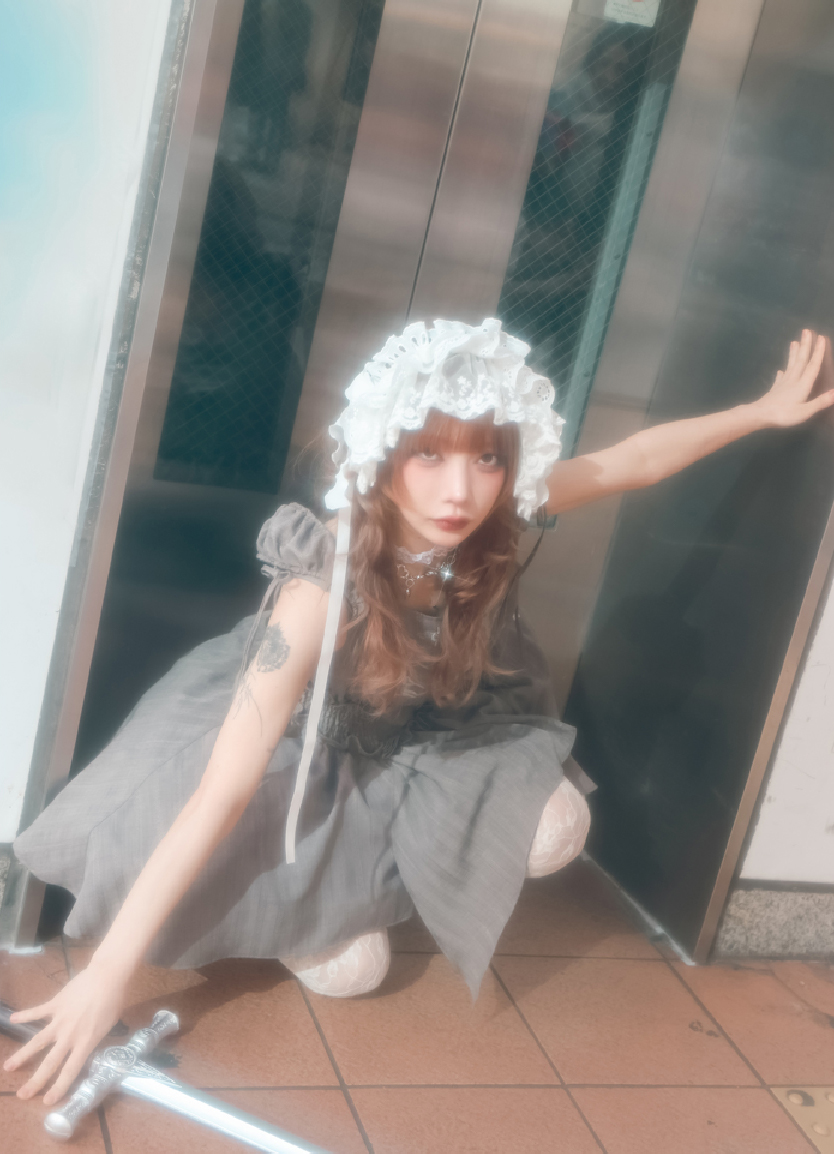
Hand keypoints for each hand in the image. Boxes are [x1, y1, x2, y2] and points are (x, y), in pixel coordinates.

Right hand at [3, 964, 127, 1105]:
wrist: (108, 975)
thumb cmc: (114, 1000)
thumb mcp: (107, 1026)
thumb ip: (93, 1038)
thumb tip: (84, 1046)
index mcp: (86, 1042)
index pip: (70, 1071)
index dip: (58, 1087)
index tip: (47, 1101)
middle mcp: (70, 1035)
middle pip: (50, 1063)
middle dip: (36, 1081)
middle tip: (22, 1094)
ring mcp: (60, 1020)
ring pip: (38, 1041)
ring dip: (22, 1055)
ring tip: (8, 1067)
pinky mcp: (55, 1004)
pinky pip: (37, 1012)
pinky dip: (25, 1016)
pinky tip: (12, 1019)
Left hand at [756, 329, 833, 427]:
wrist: (759, 416)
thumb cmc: (783, 415)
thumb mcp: (805, 411)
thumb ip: (821, 401)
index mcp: (802, 384)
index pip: (812, 365)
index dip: (818, 352)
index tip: (821, 338)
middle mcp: (792, 380)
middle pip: (800, 360)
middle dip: (805, 345)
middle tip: (806, 331)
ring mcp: (782, 385)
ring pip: (790, 366)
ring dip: (793, 353)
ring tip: (794, 342)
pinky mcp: (774, 391)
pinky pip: (779, 379)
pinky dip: (781, 373)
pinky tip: (780, 371)